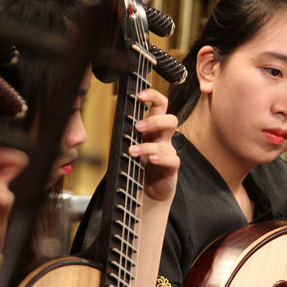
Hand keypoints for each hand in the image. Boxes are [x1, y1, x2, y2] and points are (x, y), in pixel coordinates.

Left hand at [132, 88, 179, 204]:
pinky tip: (151, 161)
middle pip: (171, 119)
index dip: (153, 96)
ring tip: (132, 151)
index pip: (160, 106)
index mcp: (153, 129)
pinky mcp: (172, 167)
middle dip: (155, 121)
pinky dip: (161, 159)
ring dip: (147, 145)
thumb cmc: (139, 166)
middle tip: (138, 127)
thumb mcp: (131, 146)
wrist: (149, 191)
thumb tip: (114, 120)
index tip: (140, 95)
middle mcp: (163, 138)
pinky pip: (172, 159)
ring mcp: (168, 152)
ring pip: (167, 141)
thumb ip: (127, 134)